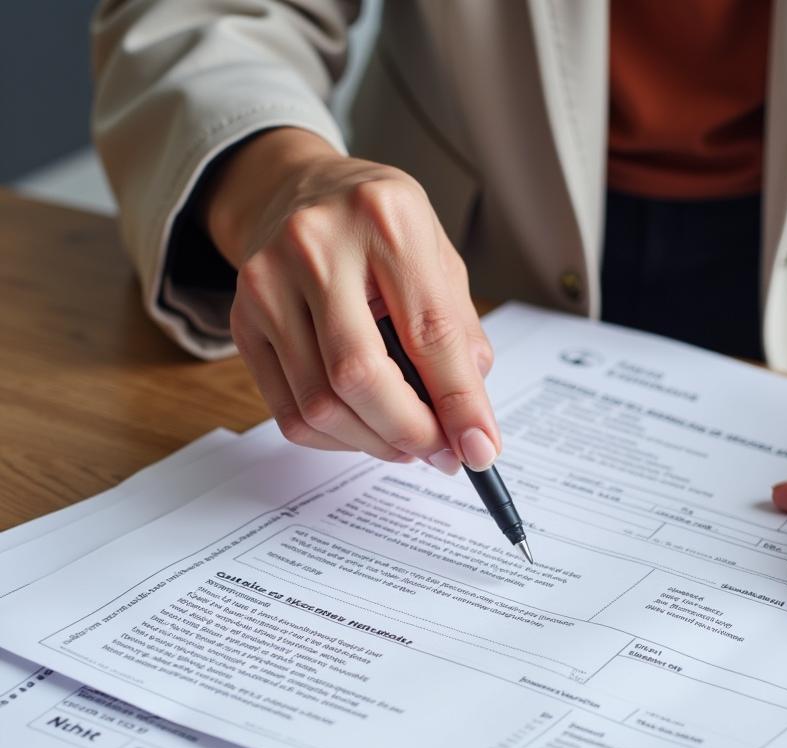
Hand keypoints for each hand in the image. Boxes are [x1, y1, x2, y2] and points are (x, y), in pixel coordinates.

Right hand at [203, 128, 496, 472]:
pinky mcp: (243, 322)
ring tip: (409, 440)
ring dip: (375, 442)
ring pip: (321, 405)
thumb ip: (459, 333)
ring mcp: (267, 284)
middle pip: (359, 376)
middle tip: (443, 452)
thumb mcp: (437, 256)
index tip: (480, 448)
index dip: (460, 403)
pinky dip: (337, 438)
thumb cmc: (375, 228)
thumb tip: (469, 420)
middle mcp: (315, 244)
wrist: (293, 191)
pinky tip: (366, 427)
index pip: (429, 333)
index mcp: (385, 218)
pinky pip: (290, 412)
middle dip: (410, 431)